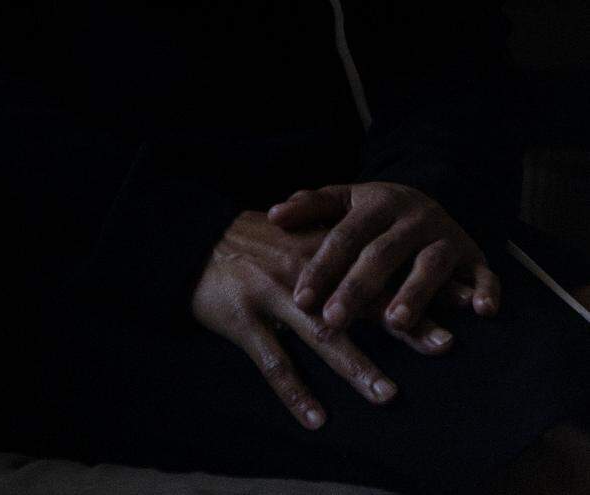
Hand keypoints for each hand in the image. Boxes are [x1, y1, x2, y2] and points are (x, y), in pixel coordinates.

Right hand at [190, 209, 455, 432]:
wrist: (192, 239)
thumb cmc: (252, 240)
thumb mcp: (296, 233)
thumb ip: (338, 249)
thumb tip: (390, 262)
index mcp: (318, 248)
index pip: (379, 267)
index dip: (419, 283)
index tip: (462, 299)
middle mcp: (302, 271)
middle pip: (359, 301)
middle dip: (403, 324)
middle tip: (445, 344)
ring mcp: (271, 295)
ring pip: (320, 335)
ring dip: (356, 366)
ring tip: (388, 394)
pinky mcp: (243, 320)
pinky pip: (273, 363)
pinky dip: (296, 393)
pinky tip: (317, 420)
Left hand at [267, 181, 500, 335]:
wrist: (429, 198)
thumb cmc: (374, 210)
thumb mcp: (344, 200)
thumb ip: (310, 207)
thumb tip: (273, 215)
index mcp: (375, 202)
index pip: (344, 235)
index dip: (322, 266)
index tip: (301, 298)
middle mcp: (411, 217)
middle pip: (381, 254)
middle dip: (357, 288)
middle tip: (334, 320)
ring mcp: (444, 235)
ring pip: (430, 265)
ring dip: (415, 293)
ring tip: (394, 322)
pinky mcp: (474, 254)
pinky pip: (485, 272)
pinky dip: (486, 290)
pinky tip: (482, 311)